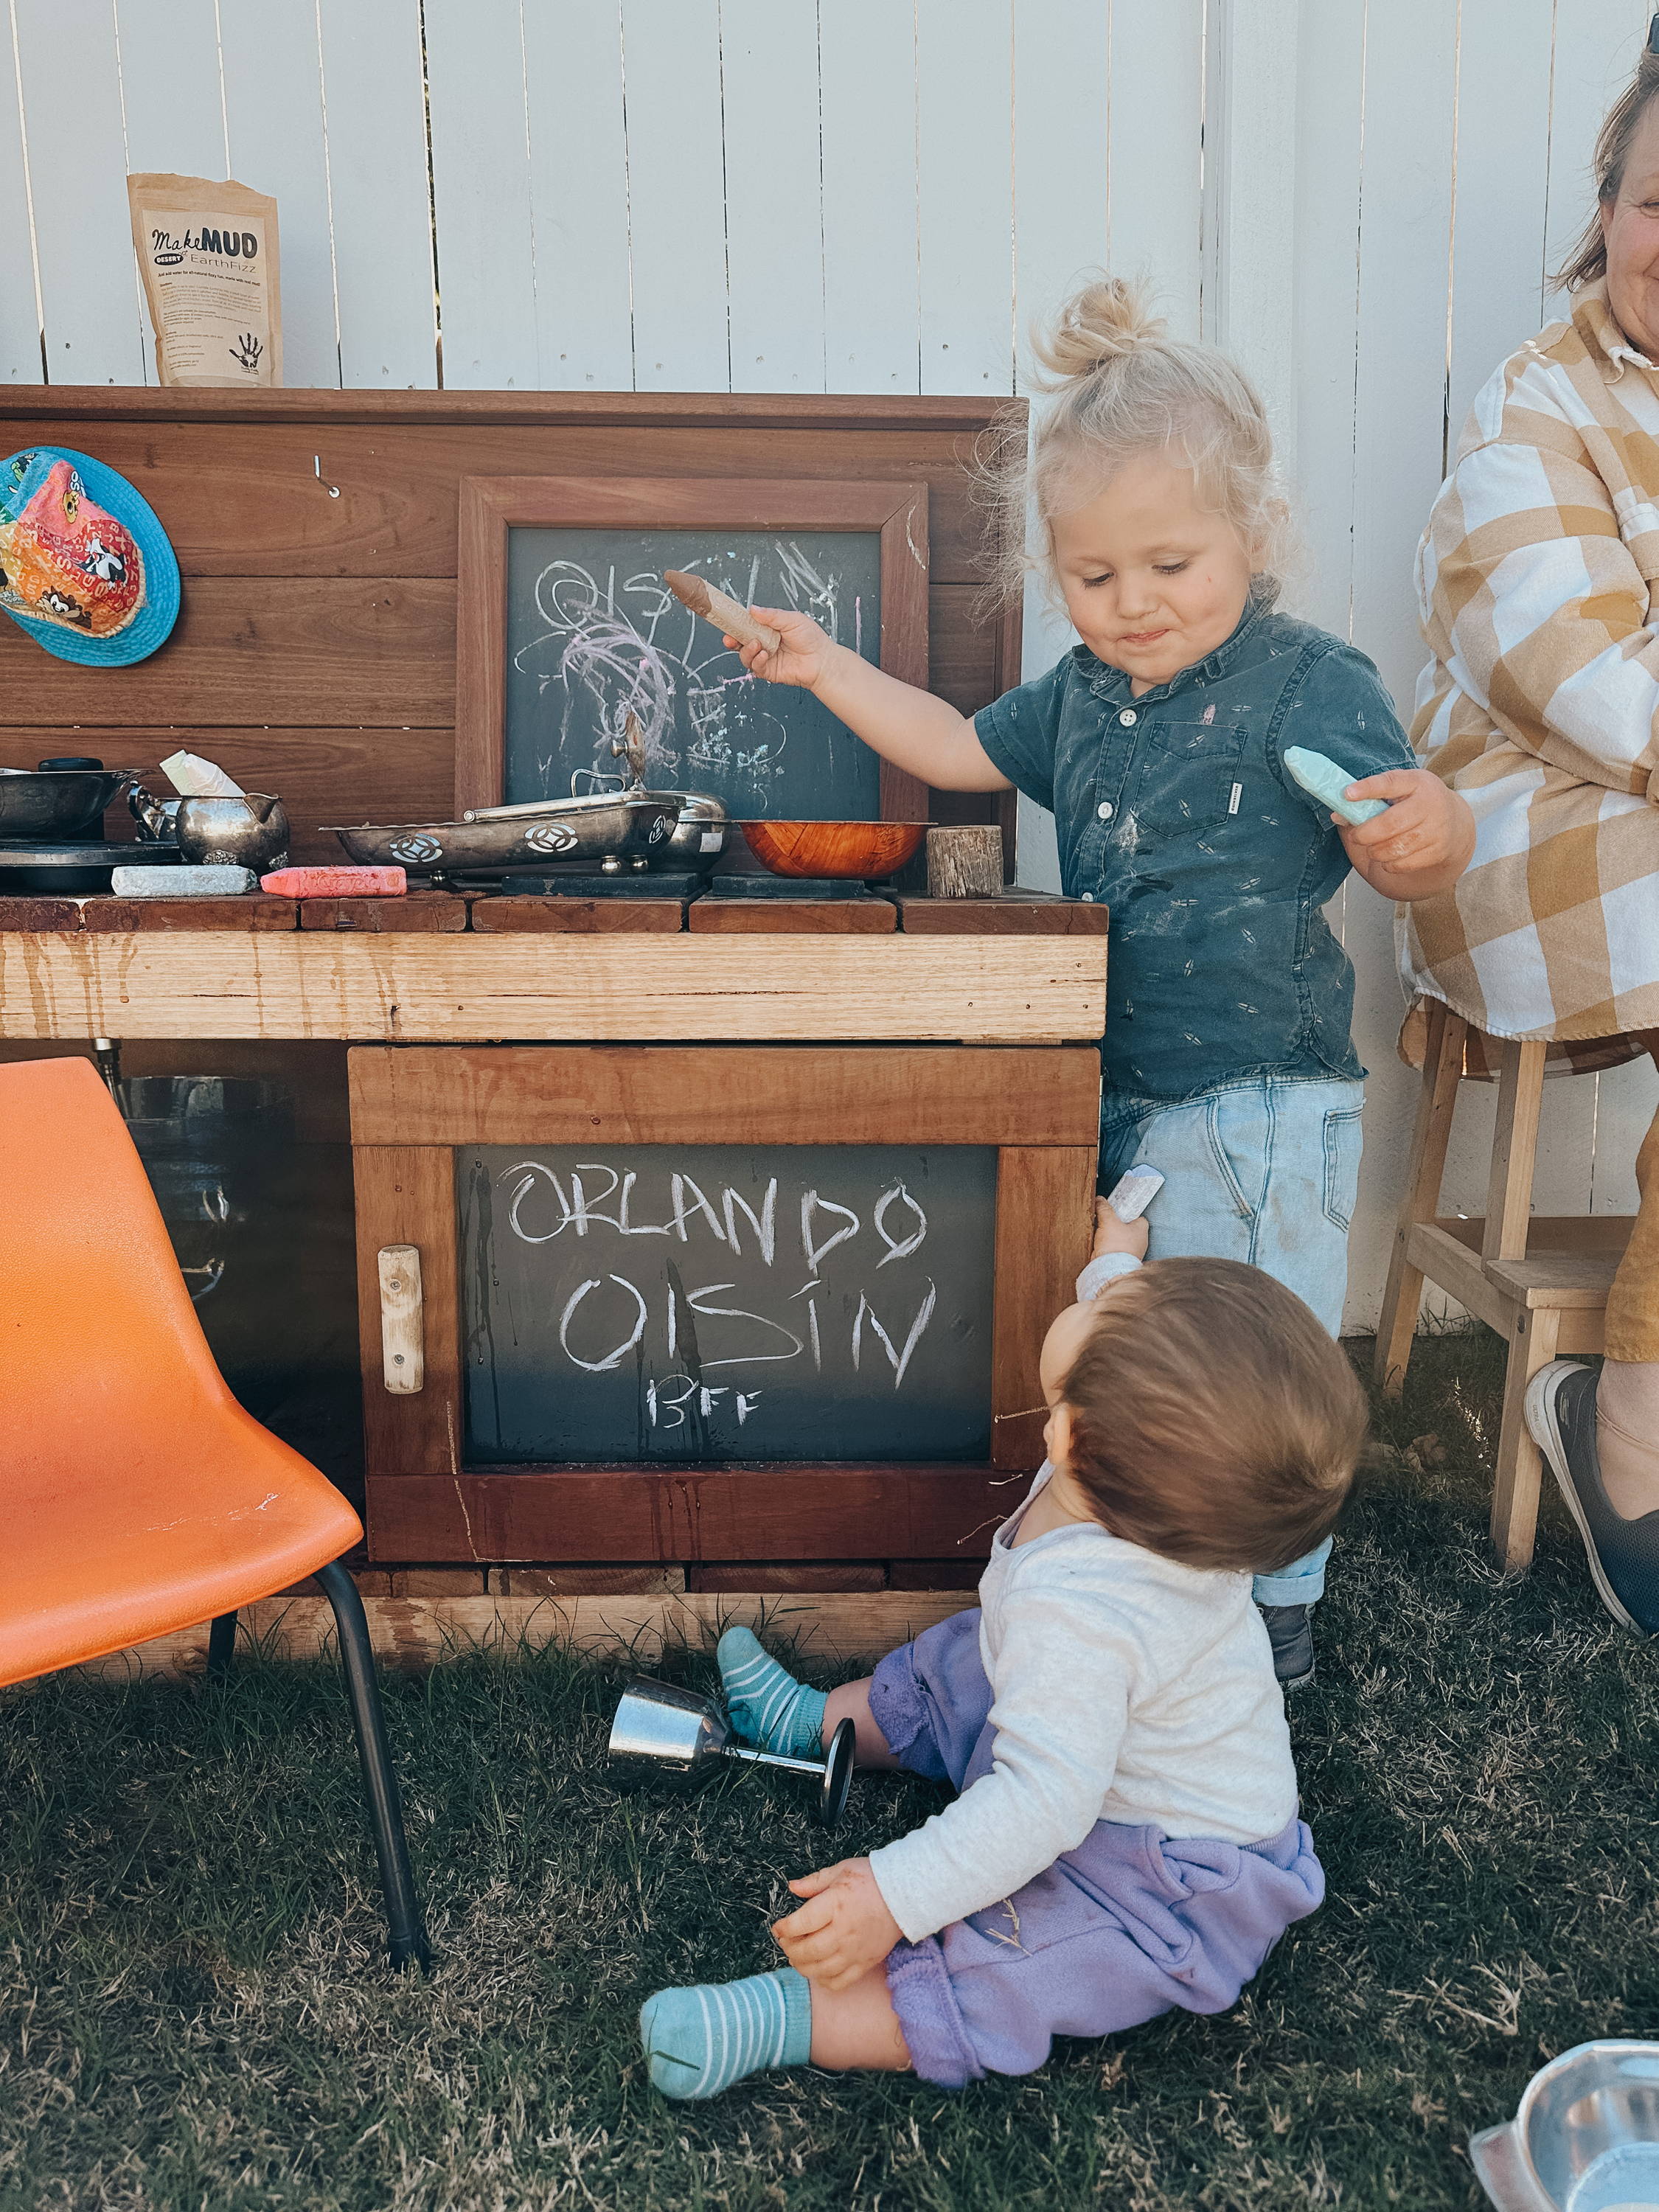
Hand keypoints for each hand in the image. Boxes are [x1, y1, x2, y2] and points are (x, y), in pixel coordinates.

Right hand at [726, 605, 838, 691]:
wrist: (822, 660)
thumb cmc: (812, 639)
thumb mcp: (792, 619)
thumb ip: (772, 615)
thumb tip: (752, 609)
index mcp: (768, 628)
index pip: (747, 625)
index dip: (737, 624)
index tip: (729, 620)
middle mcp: (764, 643)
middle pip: (741, 641)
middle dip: (732, 639)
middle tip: (730, 637)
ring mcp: (765, 658)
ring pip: (745, 655)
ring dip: (747, 650)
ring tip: (757, 644)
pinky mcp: (768, 671)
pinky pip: (755, 667)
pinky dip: (757, 661)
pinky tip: (765, 655)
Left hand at [772, 1857, 901, 1990]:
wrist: (906, 1894)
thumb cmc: (872, 1879)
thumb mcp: (841, 1870)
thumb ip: (814, 1881)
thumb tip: (792, 1887)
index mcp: (835, 1905)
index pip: (799, 1924)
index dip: (783, 1929)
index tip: (778, 1927)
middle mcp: (843, 1932)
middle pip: (807, 1951)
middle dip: (790, 1949)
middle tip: (786, 1943)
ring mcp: (854, 1951)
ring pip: (820, 1970)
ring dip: (802, 1966)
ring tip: (798, 1957)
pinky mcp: (865, 1963)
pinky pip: (839, 1982)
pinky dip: (824, 1981)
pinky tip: (818, 1971)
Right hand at [1091, 1194, 1148, 1260]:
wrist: (1108, 1270)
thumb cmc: (1116, 1246)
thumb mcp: (1108, 1221)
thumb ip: (1104, 1208)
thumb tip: (1100, 1200)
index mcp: (1141, 1230)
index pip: (1138, 1217)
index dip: (1127, 1212)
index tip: (1118, 1209)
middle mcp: (1138, 1242)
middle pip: (1126, 1227)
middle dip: (1115, 1224)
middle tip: (1104, 1220)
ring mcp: (1129, 1252)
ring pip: (1118, 1238)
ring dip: (1108, 1235)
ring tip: (1098, 1231)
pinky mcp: (1119, 1259)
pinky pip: (1112, 1248)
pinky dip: (1105, 1246)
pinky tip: (1097, 1243)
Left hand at [1337, 769, 1475, 898]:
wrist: (1455, 824)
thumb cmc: (1416, 804)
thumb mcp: (1399, 791)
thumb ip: (1370, 799)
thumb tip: (1337, 814)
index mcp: (1418, 782)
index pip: (1390, 782)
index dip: (1368, 788)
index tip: (1347, 794)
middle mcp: (1431, 804)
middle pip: (1389, 824)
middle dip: (1364, 834)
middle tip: (1356, 836)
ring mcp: (1437, 829)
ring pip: (1394, 848)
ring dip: (1375, 851)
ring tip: (1373, 847)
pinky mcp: (1438, 851)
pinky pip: (1402, 864)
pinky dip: (1389, 863)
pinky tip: (1390, 856)